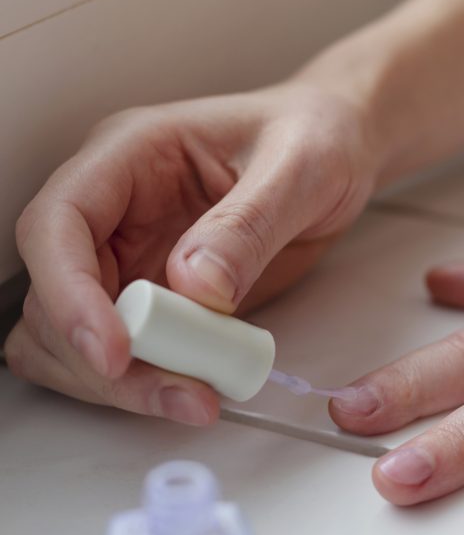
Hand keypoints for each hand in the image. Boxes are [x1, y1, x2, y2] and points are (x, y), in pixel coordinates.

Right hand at [7, 83, 378, 422]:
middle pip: (54, 296)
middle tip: (182, 391)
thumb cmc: (315, 136)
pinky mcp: (154, 302)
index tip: (115, 350)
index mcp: (129, 155)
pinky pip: (120, 356)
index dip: (68, 293)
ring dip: (119, 383)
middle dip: (101, 358)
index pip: (58, 223)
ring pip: (71, 339)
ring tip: (196, 398)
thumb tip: (194, 284)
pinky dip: (143, 385)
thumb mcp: (301, 167)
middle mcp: (114, 211)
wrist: (337, 153)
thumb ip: (249, 223)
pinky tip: (196, 389)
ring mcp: (128, 259)